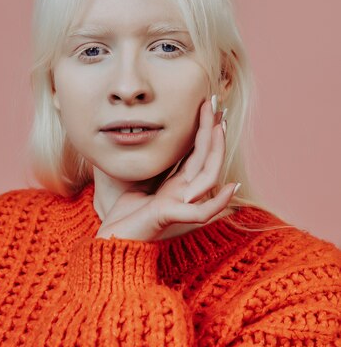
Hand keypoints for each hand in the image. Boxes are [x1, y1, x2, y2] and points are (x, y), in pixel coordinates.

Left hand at [95, 97, 237, 240]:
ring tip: (219, 127)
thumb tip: (155, 141)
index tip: (208, 107)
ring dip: (216, 152)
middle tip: (214, 103)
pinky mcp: (171, 217)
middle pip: (206, 158)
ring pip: (208, 177)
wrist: (114, 243)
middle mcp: (184, 191)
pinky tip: (230, 186)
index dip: (204, 130)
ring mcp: (181, 204)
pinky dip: (218, 202)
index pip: (197, 152)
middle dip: (212, 130)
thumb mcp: (142, 182)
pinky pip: (202, 212)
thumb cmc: (127, 215)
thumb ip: (156, 168)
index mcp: (178, 183)